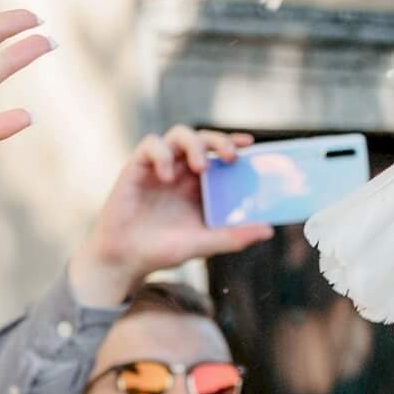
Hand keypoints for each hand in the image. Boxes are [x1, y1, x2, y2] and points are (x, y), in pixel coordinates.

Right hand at [67, 126, 272, 307]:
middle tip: (230, 157)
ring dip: (194, 144)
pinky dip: (162, 154)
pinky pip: (150, 145)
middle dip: (219, 140)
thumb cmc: (163, 251)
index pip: (219, 153)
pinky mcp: (136, 168)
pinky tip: (166, 176)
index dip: (233, 142)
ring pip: (178, 134)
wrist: (125, 260)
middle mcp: (180, 171)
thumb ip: (233, 236)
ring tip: (200, 167)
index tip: (250, 144)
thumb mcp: (203, 244)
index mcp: (198, 185)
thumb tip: (269, 230)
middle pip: (203, 138)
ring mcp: (158, 167)